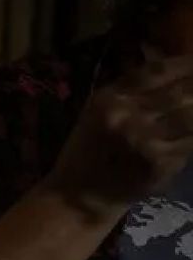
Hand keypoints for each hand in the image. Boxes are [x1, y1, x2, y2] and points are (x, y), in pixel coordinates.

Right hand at [51, 54, 192, 209]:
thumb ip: (133, 91)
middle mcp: (124, 115)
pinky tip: (192, 136)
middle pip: (181, 90)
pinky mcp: (158, 163)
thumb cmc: (89, 152)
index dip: (187, 63)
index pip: (158, 70)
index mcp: (108, 98)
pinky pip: (191, 143)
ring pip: (191, 117)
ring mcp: (143, 140)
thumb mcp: (99, 112)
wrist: (78, 196)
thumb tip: (180, 68)